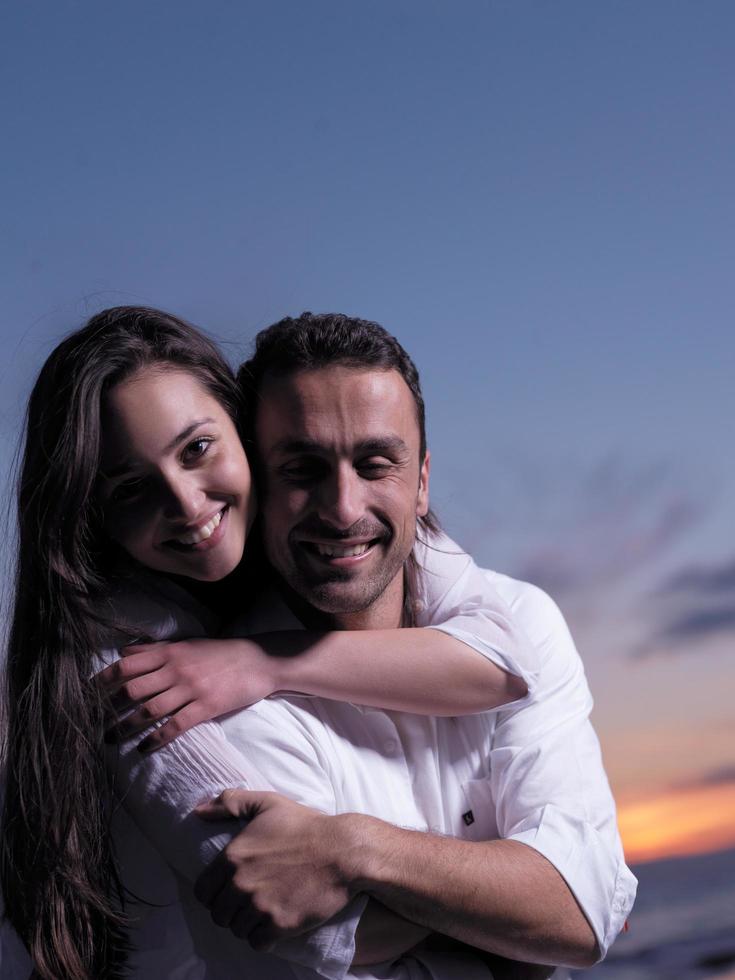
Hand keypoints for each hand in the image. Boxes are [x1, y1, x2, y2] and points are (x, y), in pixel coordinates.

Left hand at [97, 638, 279, 750]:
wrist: (258, 660)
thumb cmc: (220, 652)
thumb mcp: (186, 643)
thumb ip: (155, 648)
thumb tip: (123, 652)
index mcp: (170, 652)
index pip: (127, 666)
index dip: (103, 680)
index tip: (87, 694)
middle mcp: (176, 669)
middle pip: (132, 690)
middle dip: (109, 708)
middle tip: (93, 722)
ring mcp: (191, 689)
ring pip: (149, 710)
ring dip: (126, 727)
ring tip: (111, 739)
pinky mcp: (206, 707)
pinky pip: (176, 726)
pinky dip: (156, 739)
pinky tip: (144, 749)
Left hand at [194, 789, 353, 949]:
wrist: (343, 851)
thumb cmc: (305, 825)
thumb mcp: (267, 803)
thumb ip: (230, 803)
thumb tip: (198, 810)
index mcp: (233, 856)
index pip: (202, 892)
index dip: (213, 893)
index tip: (227, 890)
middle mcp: (241, 884)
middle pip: (218, 915)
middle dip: (230, 910)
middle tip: (248, 902)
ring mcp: (260, 907)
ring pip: (236, 930)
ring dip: (247, 924)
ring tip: (262, 911)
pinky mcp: (280, 925)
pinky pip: (257, 943)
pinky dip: (263, 937)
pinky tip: (273, 923)